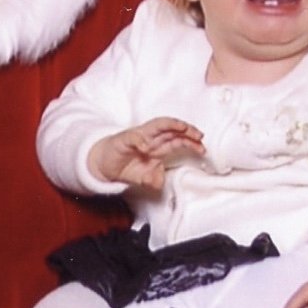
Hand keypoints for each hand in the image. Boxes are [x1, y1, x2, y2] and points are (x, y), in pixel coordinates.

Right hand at [87, 118, 203, 189]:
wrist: (104, 165)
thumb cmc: (126, 167)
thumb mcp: (144, 179)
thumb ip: (154, 181)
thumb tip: (160, 182)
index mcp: (158, 147)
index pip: (178, 140)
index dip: (191, 143)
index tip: (202, 148)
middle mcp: (150, 139)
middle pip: (171, 130)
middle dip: (186, 131)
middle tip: (198, 135)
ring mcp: (138, 137)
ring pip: (156, 126)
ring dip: (169, 125)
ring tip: (181, 127)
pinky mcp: (124, 140)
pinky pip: (134, 137)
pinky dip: (140, 140)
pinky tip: (146, 146)